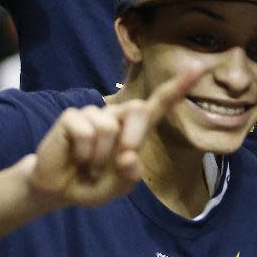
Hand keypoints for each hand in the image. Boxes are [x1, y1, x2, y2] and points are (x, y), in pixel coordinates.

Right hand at [25, 67, 196, 210]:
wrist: (57, 189)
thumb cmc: (91, 183)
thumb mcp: (116, 188)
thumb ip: (128, 177)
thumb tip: (129, 156)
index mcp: (134, 129)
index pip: (159, 104)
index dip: (179, 86)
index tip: (199, 67)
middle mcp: (116, 115)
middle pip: (137, 109)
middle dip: (132, 137)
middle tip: (118, 162)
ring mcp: (93, 113)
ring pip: (107, 128)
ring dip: (98, 158)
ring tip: (88, 166)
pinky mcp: (72, 116)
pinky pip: (85, 133)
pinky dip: (82, 154)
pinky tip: (76, 159)